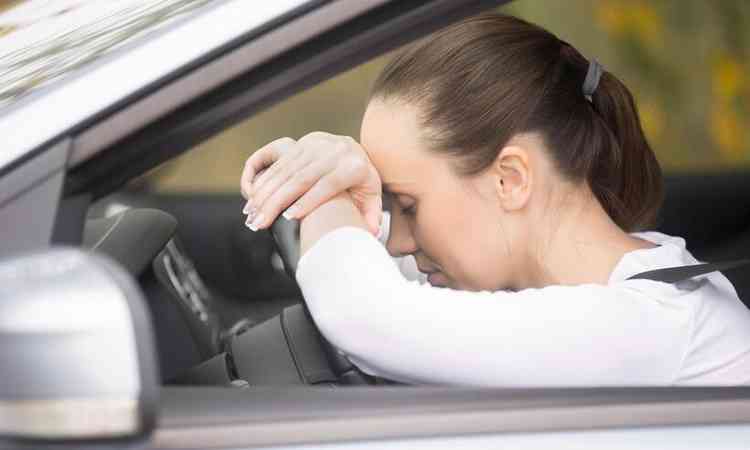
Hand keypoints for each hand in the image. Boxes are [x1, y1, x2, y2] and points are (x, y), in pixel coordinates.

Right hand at [239, 132, 382, 234]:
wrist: (357, 151)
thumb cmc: (363, 182)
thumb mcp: (372, 198)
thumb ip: (372, 217)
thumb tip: (371, 233)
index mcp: (354, 166)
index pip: (328, 184)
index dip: (307, 201)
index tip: (288, 218)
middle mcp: (335, 151)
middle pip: (302, 178)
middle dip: (277, 201)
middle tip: (259, 222)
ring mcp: (318, 144)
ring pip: (286, 170)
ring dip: (265, 192)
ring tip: (251, 214)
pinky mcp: (304, 142)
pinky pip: (281, 162)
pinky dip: (264, 180)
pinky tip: (253, 197)